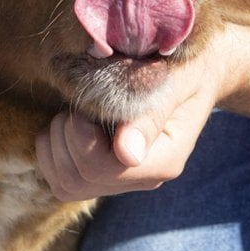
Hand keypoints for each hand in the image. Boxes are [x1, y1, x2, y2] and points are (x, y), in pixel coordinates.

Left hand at [35, 29, 232, 200]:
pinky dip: (51, 151)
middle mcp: (143, 178)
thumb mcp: (177, 79)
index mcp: (164, 160)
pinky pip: (61, 182)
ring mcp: (122, 180)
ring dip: (55, 144)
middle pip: (77, 179)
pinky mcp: (103, 175)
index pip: (101, 166)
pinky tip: (69, 124)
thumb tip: (127, 153)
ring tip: (75, 114)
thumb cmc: (187, 65)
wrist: (198, 69)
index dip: (80, 132)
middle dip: (65, 135)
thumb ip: (152, 113)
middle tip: (81, 104)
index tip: (91, 99)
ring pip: (65, 185)